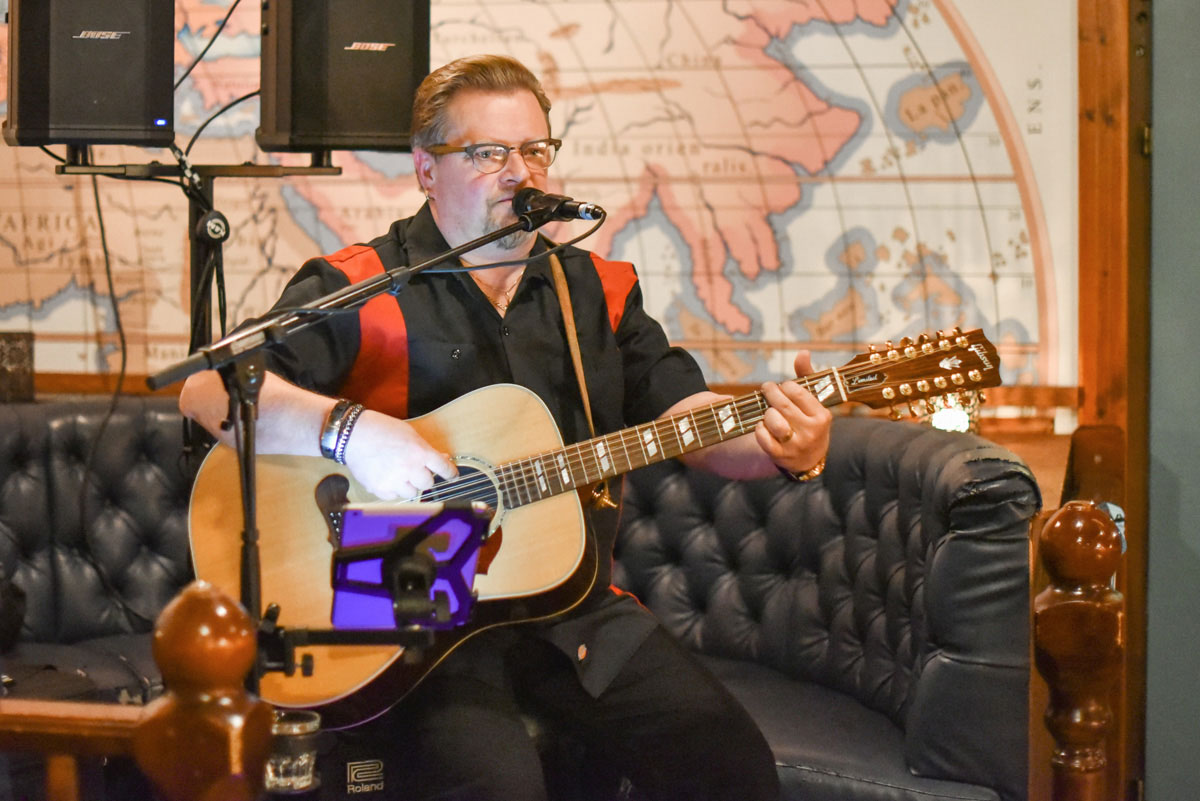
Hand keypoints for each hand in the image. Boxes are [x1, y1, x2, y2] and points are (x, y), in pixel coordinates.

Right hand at [340, 410, 456, 499]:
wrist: (352, 434)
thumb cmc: (380, 429)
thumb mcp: (409, 433)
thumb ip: (425, 448)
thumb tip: (442, 458)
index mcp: (420, 452)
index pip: (444, 468)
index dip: (451, 473)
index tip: (453, 476)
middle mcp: (410, 468)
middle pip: (428, 484)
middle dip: (423, 476)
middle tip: (414, 469)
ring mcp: (395, 481)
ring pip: (412, 492)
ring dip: (408, 484)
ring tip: (397, 472)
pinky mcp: (380, 489)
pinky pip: (394, 496)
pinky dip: (392, 489)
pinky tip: (386, 476)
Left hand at [754, 351, 831, 473]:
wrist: (810, 458)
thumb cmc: (810, 421)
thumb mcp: (814, 401)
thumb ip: (807, 376)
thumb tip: (802, 352)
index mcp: (822, 416)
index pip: (797, 392)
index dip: (785, 386)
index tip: (782, 386)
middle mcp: (811, 432)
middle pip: (782, 405)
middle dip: (770, 393)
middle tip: (766, 388)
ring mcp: (795, 445)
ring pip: (773, 421)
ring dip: (766, 413)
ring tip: (768, 410)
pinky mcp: (781, 456)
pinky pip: (763, 438)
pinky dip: (759, 429)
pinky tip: (762, 425)